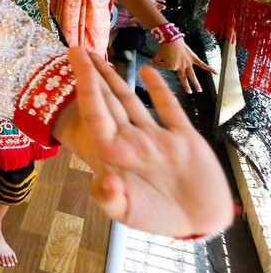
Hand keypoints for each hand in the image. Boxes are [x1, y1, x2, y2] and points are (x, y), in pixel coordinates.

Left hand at [59, 48, 232, 238]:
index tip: (73, 61)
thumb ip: (111, 199)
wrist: (198, 224)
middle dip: (92, 76)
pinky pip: (169, 109)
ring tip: (100, 56)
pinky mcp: (183, 138)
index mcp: (115, 153)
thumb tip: (104, 183)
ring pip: (132, 101)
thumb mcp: (129, 213)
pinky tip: (149, 71)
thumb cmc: (159, 219)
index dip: (84, 85)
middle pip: (107, 101)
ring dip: (116, 79)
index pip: (94, 113)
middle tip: (77, 49)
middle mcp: (132, 140)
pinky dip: (159, 90)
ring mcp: (156, 137)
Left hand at [150, 38, 214, 93]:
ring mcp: (188, 63)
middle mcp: (181, 67)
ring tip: (199, 90)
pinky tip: (216, 73)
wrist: (172, 38)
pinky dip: (209, 68)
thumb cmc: (164, 47)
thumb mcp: (157, 55)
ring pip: (192, 75)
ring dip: (196, 83)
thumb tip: (151, 62)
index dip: (162, 63)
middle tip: (190, 93)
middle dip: (187, 86)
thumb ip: (156, 61)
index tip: (157, 59)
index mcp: (172, 67)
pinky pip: (202, 64)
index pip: (168, 68)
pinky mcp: (193, 58)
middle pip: (184, 78)